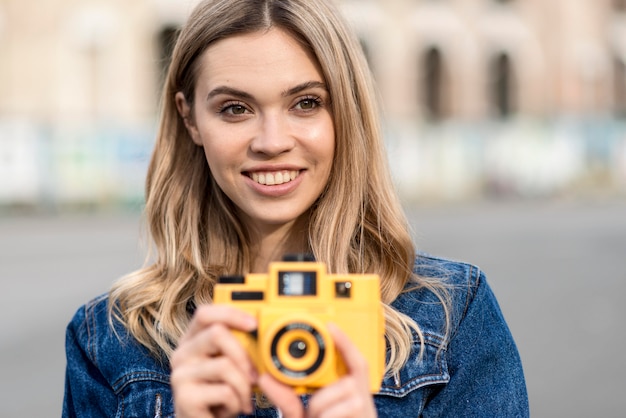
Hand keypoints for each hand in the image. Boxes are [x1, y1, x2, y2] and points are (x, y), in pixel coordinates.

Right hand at [170, 304, 257, 417]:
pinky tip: (231, 409)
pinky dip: (237, 402)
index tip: (253, 324)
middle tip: (254, 375)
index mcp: (192, 340)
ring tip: (242, 398)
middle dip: (244, 354)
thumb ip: (238, 344)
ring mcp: (180, 375)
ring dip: (244, 386)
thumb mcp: (231, 365)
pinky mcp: (185, 397)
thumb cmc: (222, 394)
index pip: (205, 313)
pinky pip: (226, 391)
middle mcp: (182, 354)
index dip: (230, 314)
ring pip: (225, 365)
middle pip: (217, 333)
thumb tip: (259, 329)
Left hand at [258, 324, 376, 417]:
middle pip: (347, 374)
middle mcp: (361, 399)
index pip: (353, 360)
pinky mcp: (366, 416)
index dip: (344, 341)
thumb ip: (286, 400)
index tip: (330, 326)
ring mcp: (365, 410)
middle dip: (322, 393)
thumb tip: (265, 376)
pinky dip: (326, 415)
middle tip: (309, 412)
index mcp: (346, 394)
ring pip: (338, 393)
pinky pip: (342, 407)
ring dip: (319, 410)